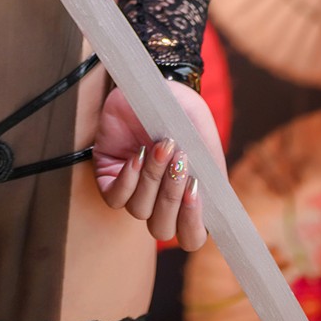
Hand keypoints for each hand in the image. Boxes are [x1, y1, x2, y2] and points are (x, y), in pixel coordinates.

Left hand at [92, 80, 225, 251]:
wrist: (153, 84)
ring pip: (140, 210)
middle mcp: (159, 200)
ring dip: (152, 180)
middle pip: (163, 228)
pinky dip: (127, 180)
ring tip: (161, 148)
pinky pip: (115, 197)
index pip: (191, 236)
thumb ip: (210, 170)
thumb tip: (209, 197)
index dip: (193, 225)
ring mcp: (134, 189)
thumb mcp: (203, 137)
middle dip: (172, 196)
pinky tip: (136, 155)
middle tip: (180, 161)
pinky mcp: (109, 176)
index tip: (195, 192)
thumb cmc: (181, 111)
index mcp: (187, 199)